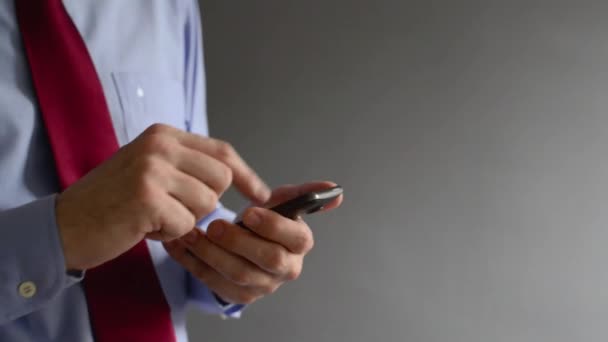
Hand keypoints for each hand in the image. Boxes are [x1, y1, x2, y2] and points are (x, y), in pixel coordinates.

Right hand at [56, 124, 269, 270]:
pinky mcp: (147, 198)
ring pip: (206, 203)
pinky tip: (143, 227)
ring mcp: (152, 169)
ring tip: (152, 216)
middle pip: (221, 178)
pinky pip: (186, 223)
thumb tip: (233, 178)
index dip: (247, 175)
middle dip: (206, 202)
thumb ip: (186, 166)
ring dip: (184, 219)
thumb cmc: (112, 201)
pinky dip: (170, 234)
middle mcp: (159, 145)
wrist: (65, 224)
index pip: (222, 152)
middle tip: (172, 208)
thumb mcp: (150, 168)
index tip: (262, 195)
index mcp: (163, 134)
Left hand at [163, 182, 342, 304]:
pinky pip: (213, 283)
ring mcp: (262, 286)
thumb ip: (304, 193)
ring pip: (237, 274)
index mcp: (299, 243)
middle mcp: (286, 269)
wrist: (248, 244)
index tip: (249, 211)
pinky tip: (180, 244)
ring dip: (210, 253)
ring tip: (191, 233)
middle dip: (239, 241)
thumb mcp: (283, 203)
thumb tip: (336, 189)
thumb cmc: (266, 221)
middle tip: (215, 225)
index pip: (295, 238)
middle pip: (266, 260)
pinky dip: (193, 263)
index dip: (272, 226)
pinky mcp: (238, 296)